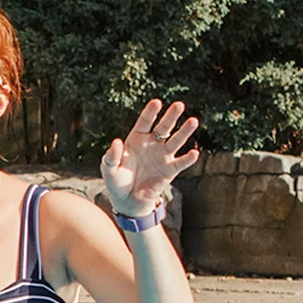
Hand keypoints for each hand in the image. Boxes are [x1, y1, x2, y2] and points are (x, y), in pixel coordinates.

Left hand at [101, 99, 199, 218]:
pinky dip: (187, 159)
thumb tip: (116, 142)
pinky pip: (180, 163)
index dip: (150, 112)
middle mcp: (152, 145)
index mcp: (137, 139)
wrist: (127, 200)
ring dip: (184, 132)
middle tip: (179, 105)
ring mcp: (162, 156)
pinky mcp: (169, 171)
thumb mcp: (109, 168)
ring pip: (176, 141)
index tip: (156, 102)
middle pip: (164, 127)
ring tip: (193, 121)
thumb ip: (111, 156)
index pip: (145, 122)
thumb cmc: (117, 181)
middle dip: (171, 116)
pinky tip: (194, 153)